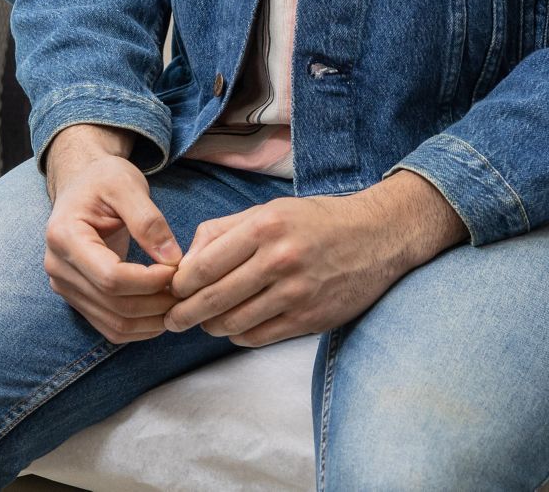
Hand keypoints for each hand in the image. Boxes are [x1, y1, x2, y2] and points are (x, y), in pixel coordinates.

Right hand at [40, 125, 186, 342]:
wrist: (82, 185)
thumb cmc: (103, 179)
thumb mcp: (127, 185)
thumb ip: (149, 221)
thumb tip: (172, 260)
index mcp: (64, 236)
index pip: (110, 277)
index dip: (148, 281)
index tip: (176, 269)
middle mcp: (58, 267)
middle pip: (114, 304)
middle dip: (156, 302)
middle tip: (186, 288)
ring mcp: (65, 287)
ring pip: (115, 324)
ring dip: (152, 320)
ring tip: (177, 299)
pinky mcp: (77, 299)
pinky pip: (111, 328)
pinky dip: (141, 327)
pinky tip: (161, 310)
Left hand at [162, 170, 465, 347]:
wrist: (377, 237)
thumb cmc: (315, 221)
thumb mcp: (268, 211)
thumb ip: (223, 231)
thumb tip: (185, 260)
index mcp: (263, 228)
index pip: (204, 265)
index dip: (180, 284)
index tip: (171, 290)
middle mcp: (279, 260)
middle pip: (214, 298)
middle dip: (185, 313)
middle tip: (171, 319)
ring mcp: (297, 293)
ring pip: (235, 322)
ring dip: (212, 326)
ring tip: (205, 322)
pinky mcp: (311, 318)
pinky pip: (261, 337)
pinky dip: (240, 336)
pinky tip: (236, 328)